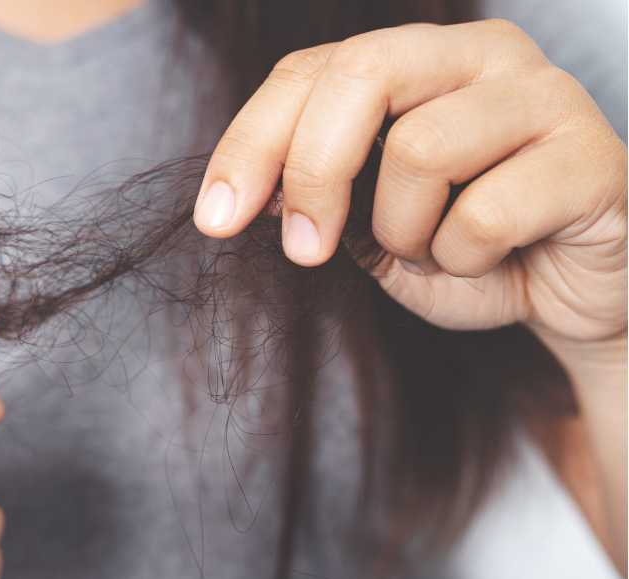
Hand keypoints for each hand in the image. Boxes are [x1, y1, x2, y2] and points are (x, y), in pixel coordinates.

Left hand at [194, 20, 626, 359]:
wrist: (565, 296)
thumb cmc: (464, 248)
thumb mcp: (368, 223)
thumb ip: (318, 191)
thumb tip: (248, 190)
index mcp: (416, 59)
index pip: (308, 72)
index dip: (250, 144)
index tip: (215, 220)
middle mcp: (480, 55)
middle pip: (360, 76)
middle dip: (313, 172)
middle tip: (305, 251)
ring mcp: (542, 95)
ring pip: (419, 148)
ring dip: (405, 231)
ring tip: (436, 247)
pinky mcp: (590, 155)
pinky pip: (484, 213)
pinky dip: (464, 260)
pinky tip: (493, 258)